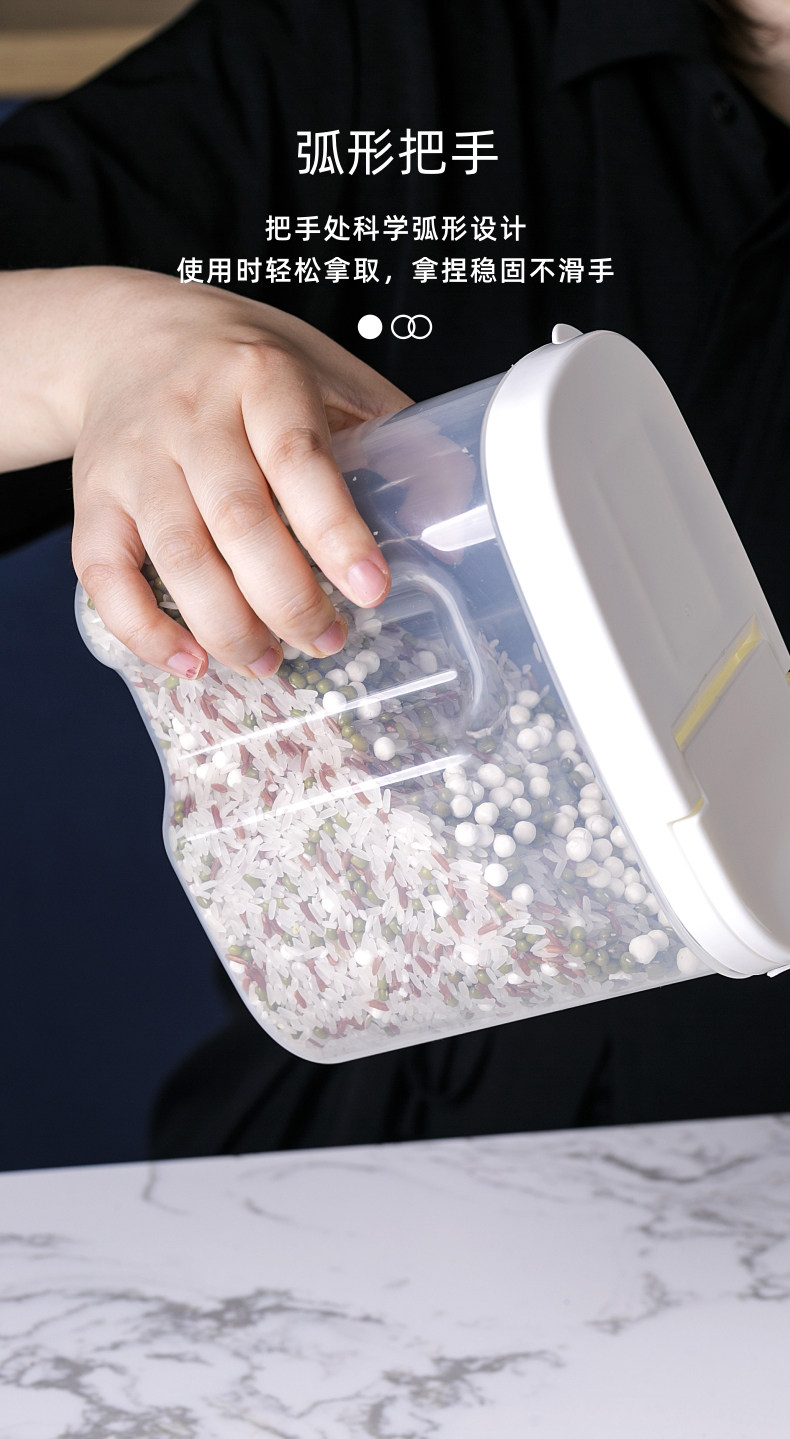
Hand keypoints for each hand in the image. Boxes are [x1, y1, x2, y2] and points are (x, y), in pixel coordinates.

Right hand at [1, 267, 411, 678]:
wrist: (125, 337)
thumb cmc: (243, 365)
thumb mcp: (326, 371)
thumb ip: (387, 437)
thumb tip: (446, 524)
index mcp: (262, 378)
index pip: (300, 459)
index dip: (336, 531)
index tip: (372, 588)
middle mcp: (192, 417)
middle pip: (239, 521)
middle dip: (288, 599)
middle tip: (327, 640)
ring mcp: (137, 460)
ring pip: (177, 554)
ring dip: (227, 625)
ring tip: (269, 662)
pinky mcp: (93, 498)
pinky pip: (104, 574)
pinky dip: (142, 628)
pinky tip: (188, 661)